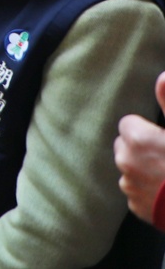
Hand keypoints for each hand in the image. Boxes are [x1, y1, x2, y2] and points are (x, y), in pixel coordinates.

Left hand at [116, 73, 164, 225]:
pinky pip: (139, 193)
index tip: (164, 138)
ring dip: (146, 170)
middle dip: (143, 148)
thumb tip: (162, 77)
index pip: (129, 124)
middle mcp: (125, 161)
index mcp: (136, 138)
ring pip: (132, 170)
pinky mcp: (136, 209)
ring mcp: (130, 188)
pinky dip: (150, 193)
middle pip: (127, 146)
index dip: (149, 130)